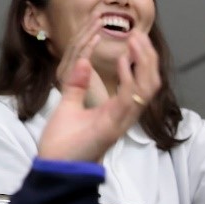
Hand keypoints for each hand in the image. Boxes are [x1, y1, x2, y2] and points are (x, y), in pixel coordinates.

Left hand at [38, 31, 160, 162]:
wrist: (55, 169)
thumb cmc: (63, 144)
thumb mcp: (69, 107)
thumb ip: (77, 86)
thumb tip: (84, 62)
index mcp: (115, 111)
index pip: (139, 83)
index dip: (141, 61)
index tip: (134, 39)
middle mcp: (123, 116)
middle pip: (150, 83)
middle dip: (148, 57)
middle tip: (139, 35)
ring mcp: (120, 121)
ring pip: (147, 89)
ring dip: (144, 63)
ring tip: (136, 41)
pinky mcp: (111, 125)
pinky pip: (129, 99)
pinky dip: (130, 78)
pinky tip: (124, 60)